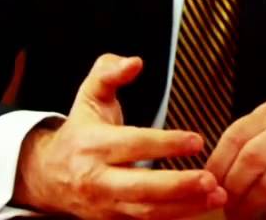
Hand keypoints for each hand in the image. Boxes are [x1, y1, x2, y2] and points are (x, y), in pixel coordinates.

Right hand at [13, 54, 226, 219]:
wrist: (49, 175)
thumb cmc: (79, 132)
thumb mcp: (90, 95)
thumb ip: (110, 72)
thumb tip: (134, 62)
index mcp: (92, 144)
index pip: (133, 144)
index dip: (166, 144)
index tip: (196, 140)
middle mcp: (97, 178)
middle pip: (140, 187)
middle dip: (177, 185)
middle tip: (210, 179)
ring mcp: (105, 204)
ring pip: (147, 211)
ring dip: (185, 206)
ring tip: (215, 194)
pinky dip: (175, 215)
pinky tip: (200, 206)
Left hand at [206, 101, 265, 219]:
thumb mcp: (264, 138)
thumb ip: (239, 150)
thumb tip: (208, 179)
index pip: (235, 136)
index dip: (217, 165)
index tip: (209, 185)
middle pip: (252, 160)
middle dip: (233, 189)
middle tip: (225, 206)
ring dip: (250, 207)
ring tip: (241, 216)